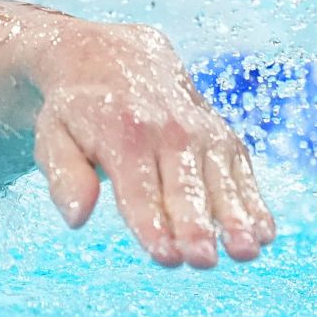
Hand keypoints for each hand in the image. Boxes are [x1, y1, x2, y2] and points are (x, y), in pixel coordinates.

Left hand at [30, 22, 274, 267]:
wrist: (114, 56)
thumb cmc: (78, 109)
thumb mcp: (53, 135)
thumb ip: (64, 176)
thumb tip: (76, 218)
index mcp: (123, 133)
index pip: (138, 190)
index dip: (151, 225)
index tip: (164, 256)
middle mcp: (168, 130)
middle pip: (183, 188)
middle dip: (194, 226)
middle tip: (202, 260)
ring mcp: (201, 131)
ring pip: (220, 180)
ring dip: (234, 218)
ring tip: (245, 252)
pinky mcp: (223, 135)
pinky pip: (241, 169)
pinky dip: (253, 200)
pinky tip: (264, 232)